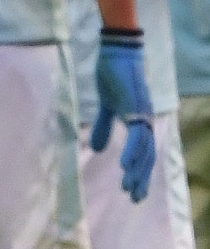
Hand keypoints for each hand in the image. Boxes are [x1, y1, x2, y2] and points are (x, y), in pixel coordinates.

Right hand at [93, 28, 156, 201]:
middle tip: (135, 198)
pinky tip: (125, 166)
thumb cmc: (112, 73)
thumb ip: (104, 126)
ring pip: (144, 150)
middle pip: (147, 156)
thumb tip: (100, 151)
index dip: (140, 172)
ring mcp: (143, 114)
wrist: (117, 51)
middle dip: (141, 178)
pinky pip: (137, 135)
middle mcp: (146, 120)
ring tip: (129, 188)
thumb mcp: (105, 105)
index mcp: (139, 120)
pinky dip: (132, 152)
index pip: (144, 152)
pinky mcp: (135, 108)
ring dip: (137, 170)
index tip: (134, 192)